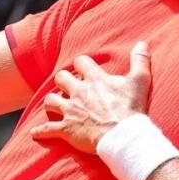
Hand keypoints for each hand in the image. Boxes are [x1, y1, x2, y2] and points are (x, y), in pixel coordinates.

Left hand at [31, 42, 151, 153]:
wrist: (122, 136)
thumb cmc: (131, 108)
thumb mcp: (140, 81)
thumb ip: (140, 60)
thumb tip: (142, 43)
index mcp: (95, 80)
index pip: (81, 62)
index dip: (82, 64)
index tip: (86, 69)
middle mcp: (79, 92)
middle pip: (60, 78)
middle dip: (64, 80)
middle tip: (71, 86)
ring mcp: (70, 111)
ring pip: (50, 100)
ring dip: (53, 102)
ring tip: (57, 104)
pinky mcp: (66, 129)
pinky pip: (47, 130)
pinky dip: (41, 131)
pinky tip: (36, 132)